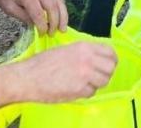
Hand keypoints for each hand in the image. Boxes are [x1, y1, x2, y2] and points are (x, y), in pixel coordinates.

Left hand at [0, 0, 67, 34]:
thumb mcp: (7, 6)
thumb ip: (23, 16)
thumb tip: (35, 25)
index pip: (39, 13)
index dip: (42, 26)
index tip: (42, 34)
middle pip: (53, 6)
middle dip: (55, 22)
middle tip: (53, 34)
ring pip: (58, 0)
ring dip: (63, 15)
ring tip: (63, 27)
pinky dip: (60, 7)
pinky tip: (61, 16)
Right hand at [0, 41, 116, 108]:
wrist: (29, 77)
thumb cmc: (42, 63)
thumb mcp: (64, 50)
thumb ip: (82, 53)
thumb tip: (95, 58)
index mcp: (83, 47)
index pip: (110, 52)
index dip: (111, 59)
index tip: (108, 64)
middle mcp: (87, 59)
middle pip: (111, 67)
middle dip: (106, 73)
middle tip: (97, 76)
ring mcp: (85, 75)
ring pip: (104, 81)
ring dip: (96, 83)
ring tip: (84, 83)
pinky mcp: (80, 90)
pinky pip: (92, 92)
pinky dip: (86, 92)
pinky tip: (75, 88)